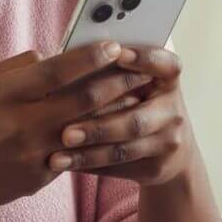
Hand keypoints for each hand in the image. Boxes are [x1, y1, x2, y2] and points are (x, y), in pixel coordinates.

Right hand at [0, 41, 155, 216]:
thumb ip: (18, 68)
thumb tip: (54, 55)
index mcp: (4, 96)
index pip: (55, 71)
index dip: (89, 57)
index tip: (114, 46)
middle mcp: (22, 125)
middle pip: (83, 100)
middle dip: (118, 82)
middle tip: (140, 70)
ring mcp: (35, 154)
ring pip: (89, 130)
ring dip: (117, 111)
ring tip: (138, 97)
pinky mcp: (43, 177)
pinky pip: (78, 154)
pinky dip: (98, 138)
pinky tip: (114, 127)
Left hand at [47, 45, 195, 186]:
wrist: (169, 152)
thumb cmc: (135, 103)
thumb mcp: (132, 83)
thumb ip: (105, 70)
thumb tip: (49, 58)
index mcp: (167, 81)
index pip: (166, 65)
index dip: (145, 59)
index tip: (118, 53)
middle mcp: (172, 112)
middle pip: (135, 120)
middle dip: (98, 127)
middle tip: (64, 132)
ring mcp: (167, 142)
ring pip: (123, 150)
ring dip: (87, 153)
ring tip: (55, 156)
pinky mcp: (156, 168)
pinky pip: (117, 168)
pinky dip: (87, 165)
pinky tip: (62, 164)